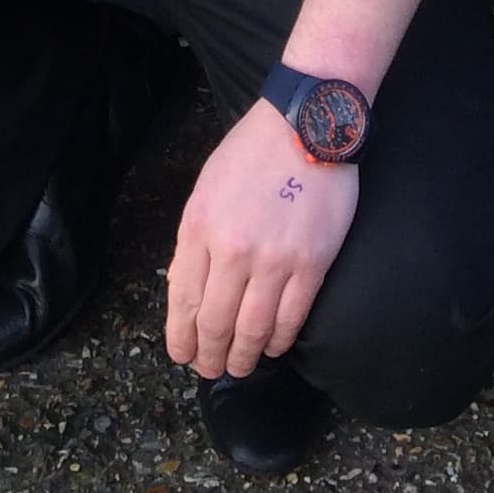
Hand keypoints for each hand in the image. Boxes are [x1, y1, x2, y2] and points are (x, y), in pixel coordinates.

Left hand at [165, 99, 357, 380]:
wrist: (308, 123)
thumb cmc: (252, 152)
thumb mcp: (207, 188)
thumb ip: (194, 240)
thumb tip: (186, 294)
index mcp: (200, 225)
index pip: (183, 300)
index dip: (182, 338)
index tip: (183, 355)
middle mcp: (233, 248)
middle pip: (215, 323)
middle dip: (210, 356)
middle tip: (211, 369)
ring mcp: (274, 259)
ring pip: (252, 330)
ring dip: (244, 357)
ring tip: (240, 366)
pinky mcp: (312, 264)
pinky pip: (290, 320)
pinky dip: (278, 342)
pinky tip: (273, 346)